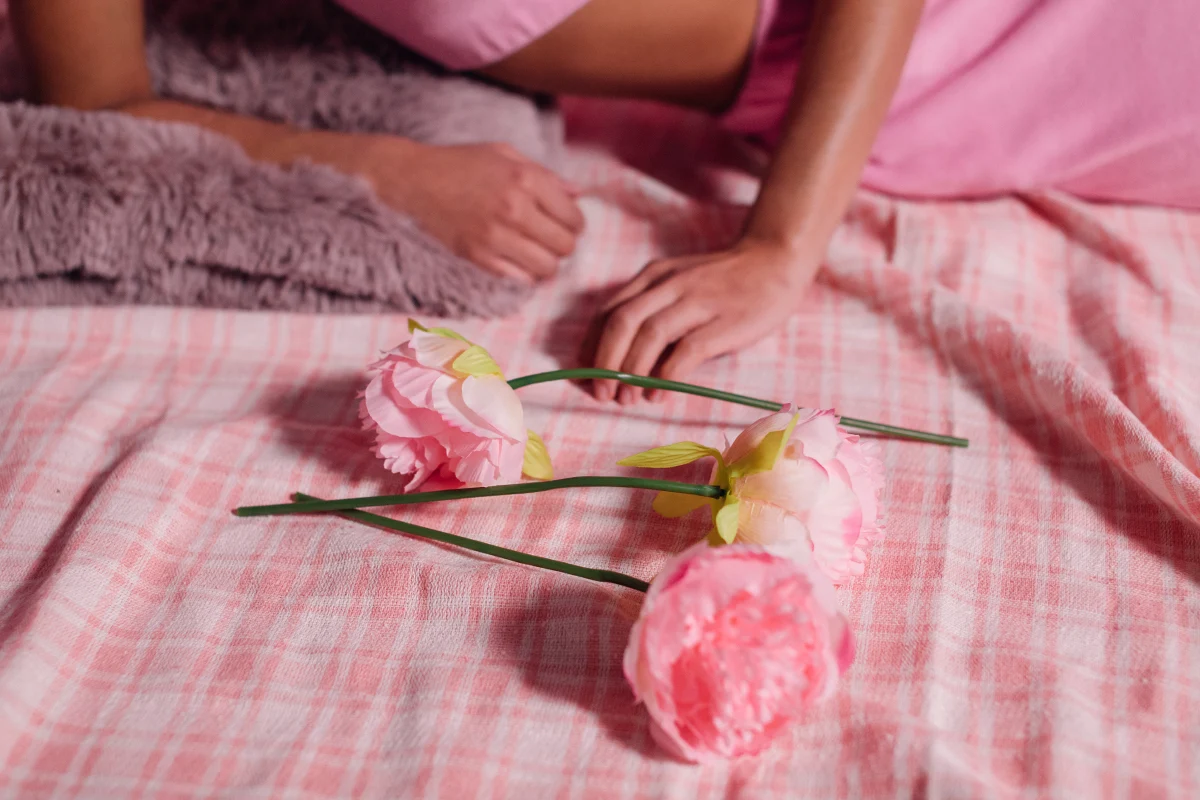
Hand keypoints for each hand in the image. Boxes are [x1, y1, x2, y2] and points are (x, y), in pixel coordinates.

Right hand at [355, 138, 584, 282]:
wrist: (414, 180)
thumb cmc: (460, 163)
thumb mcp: (505, 155)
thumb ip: (545, 174)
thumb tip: (579, 194)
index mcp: (526, 179)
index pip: (573, 217)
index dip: (575, 223)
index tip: (565, 222)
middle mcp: (515, 209)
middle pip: (565, 245)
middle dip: (564, 243)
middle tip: (551, 237)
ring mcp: (496, 236)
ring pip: (547, 267)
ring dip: (547, 262)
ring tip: (536, 251)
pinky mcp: (479, 257)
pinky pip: (520, 279)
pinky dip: (525, 273)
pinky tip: (518, 259)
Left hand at [593, 239, 817, 402]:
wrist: (775, 260)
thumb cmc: (724, 280)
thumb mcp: (679, 282)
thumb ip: (652, 309)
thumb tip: (622, 357)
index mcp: (653, 276)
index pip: (609, 311)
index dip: (592, 347)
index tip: (585, 375)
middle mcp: (670, 285)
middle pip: (622, 322)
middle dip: (605, 363)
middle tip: (601, 394)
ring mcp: (697, 301)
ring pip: (649, 335)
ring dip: (631, 373)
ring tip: (626, 399)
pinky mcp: (723, 321)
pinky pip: (686, 350)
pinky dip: (666, 376)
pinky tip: (659, 394)